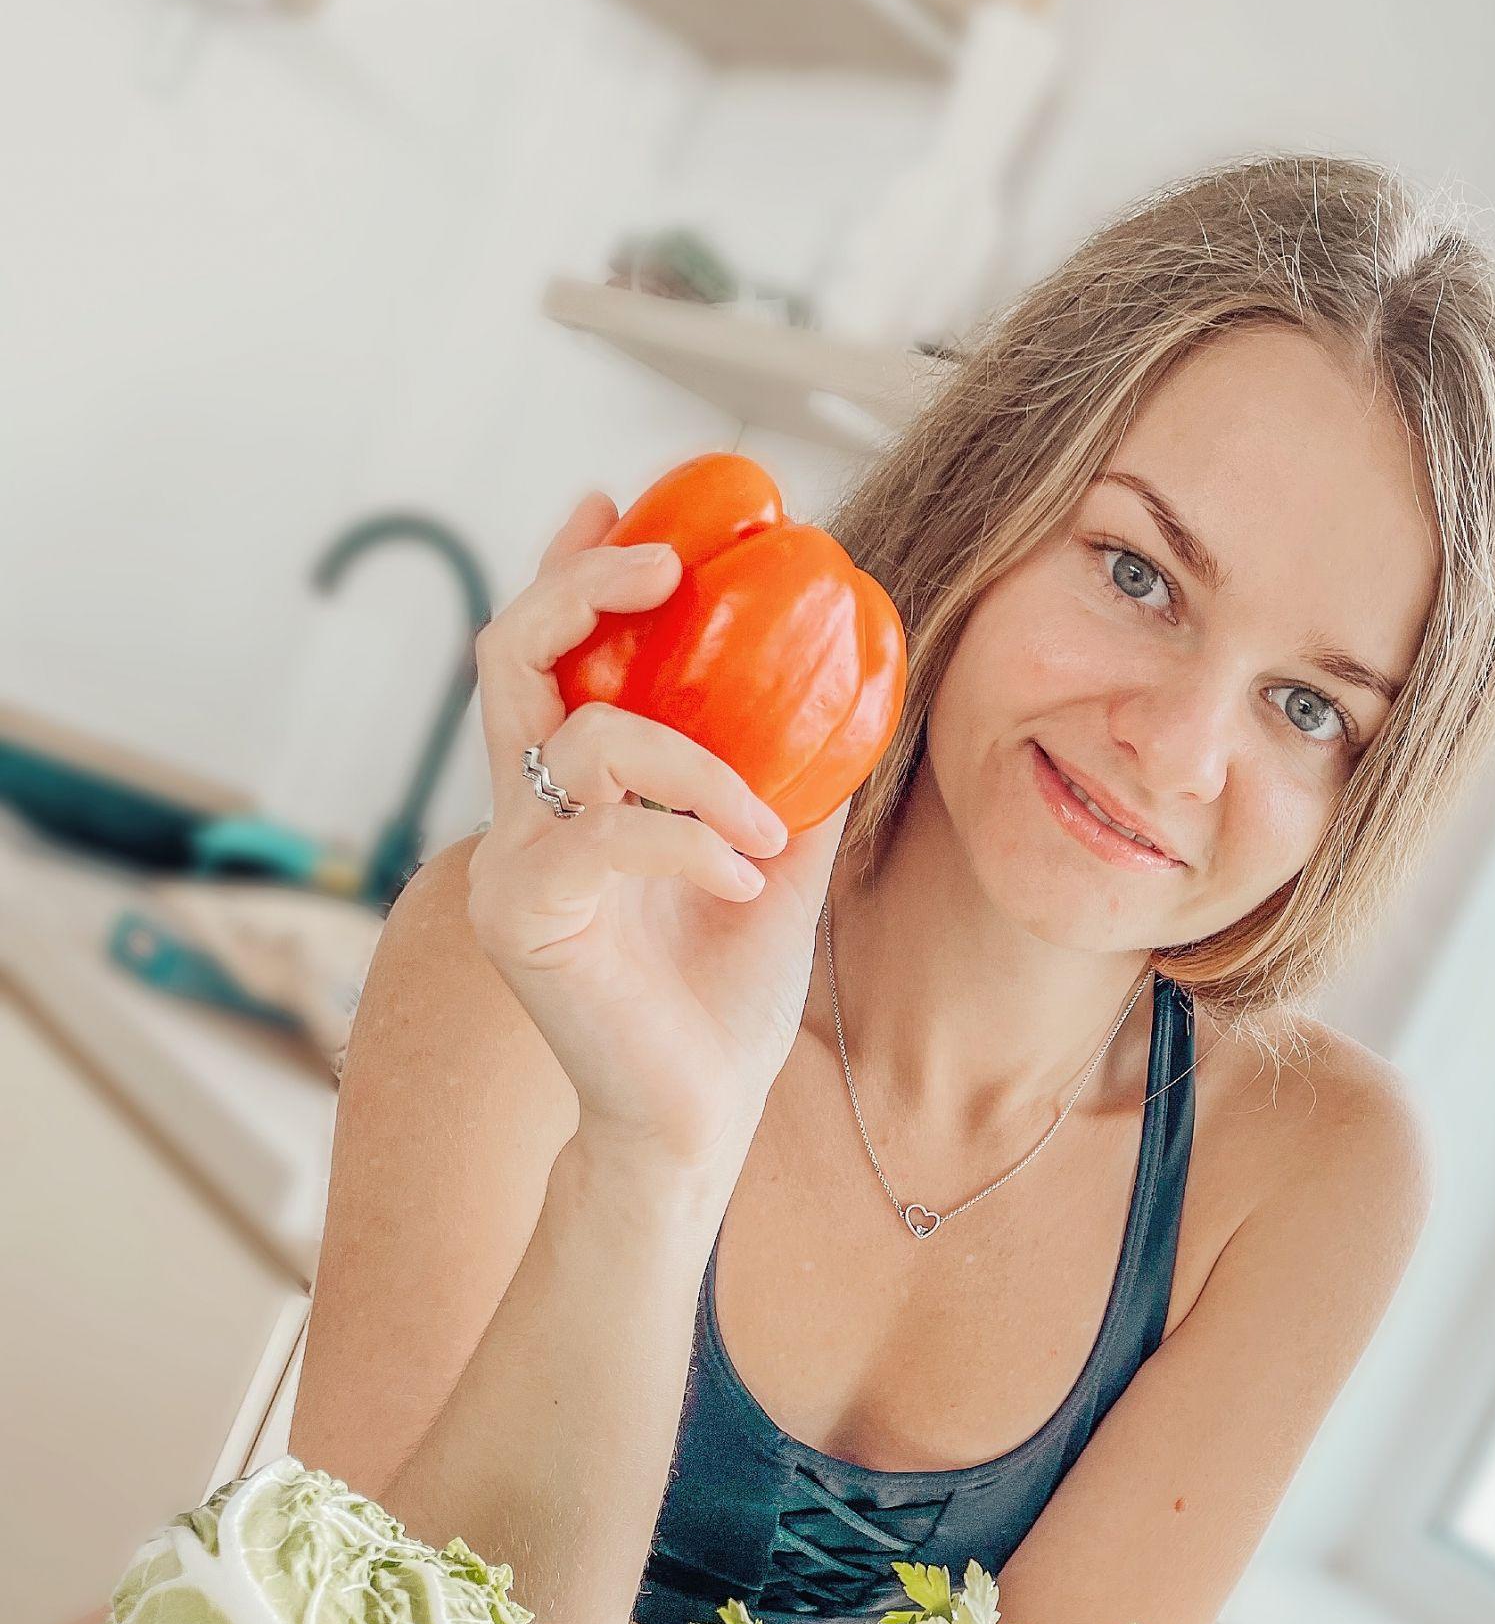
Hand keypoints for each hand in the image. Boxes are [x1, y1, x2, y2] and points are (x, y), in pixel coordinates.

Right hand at [467, 491, 850, 1171]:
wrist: (695, 1122)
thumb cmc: (723, 1009)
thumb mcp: (773, 871)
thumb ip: (791, 784)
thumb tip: (854, 692)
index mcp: (568, 799)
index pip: (544, 659)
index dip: (567, 567)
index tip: (617, 500)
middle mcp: (522, 819)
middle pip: (510, 654)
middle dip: (582, 585)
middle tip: (669, 566)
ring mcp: (512, 866)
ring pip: (580, 735)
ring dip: (697, 763)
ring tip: (765, 827)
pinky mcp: (524, 917)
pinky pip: (604, 832)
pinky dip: (688, 839)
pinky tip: (742, 882)